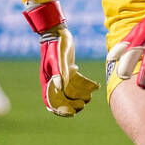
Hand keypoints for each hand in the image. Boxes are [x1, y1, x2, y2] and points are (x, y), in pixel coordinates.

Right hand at [24, 0, 98, 115]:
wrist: (58, 31)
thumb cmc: (56, 43)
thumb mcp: (57, 58)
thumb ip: (59, 72)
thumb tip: (60, 88)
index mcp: (48, 80)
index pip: (51, 100)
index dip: (60, 109)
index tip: (72, 113)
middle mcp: (54, 80)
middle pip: (63, 98)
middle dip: (73, 103)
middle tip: (83, 104)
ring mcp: (62, 75)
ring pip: (72, 91)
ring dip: (81, 95)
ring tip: (90, 96)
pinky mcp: (69, 70)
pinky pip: (78, 81)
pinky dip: (86, 84)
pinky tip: (96, 85)